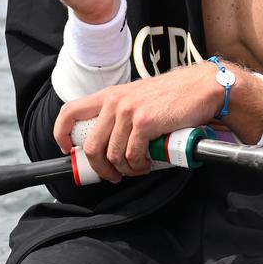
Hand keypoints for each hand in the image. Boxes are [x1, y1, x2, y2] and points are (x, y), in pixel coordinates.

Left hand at [54, 65, 222, 182]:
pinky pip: (132, 156)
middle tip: (112, 175)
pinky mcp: (145, 123)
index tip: (68, 150)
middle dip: (100, 168)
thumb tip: (108, 142)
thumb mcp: (137, 98)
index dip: (61, 134)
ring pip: (112, 156)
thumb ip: (120, 113)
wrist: (201, 88)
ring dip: (125, 170)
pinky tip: (148, 163)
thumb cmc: (172, 96)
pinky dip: (139, 166)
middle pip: (91, 146)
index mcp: (109, 95)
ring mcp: (129, 112)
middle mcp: (114, 102)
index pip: (69, 112)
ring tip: (137, 168)